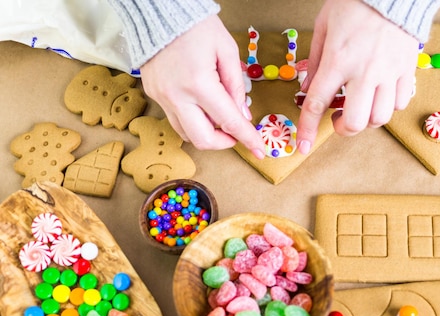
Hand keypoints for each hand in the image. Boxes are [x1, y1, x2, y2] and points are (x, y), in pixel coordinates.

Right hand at [140, 15, 264, 158]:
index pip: (228, 121)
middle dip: (224, 143)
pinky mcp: (153, 95)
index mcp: (199, 83)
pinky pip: (175, 119)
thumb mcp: (227, 50)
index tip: (259, 150)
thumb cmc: (197, 26)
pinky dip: (192, 120)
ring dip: (207, 133)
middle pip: (202, 140)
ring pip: (186, 134)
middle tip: (236, 134)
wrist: (159, 12)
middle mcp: (177, 96)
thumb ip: (236, 86)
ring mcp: (162, 97)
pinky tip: (201, 107)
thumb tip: (243, 115)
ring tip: (218, 117)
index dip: (247, 138)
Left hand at [297, 0, 419, 154]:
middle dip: (343, 130)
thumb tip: (309, 88)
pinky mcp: (407, 70)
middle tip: (338, 121)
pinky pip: (399, 103)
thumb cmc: (354, 4)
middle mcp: (364, 71)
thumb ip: (315, 60)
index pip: (317, 103)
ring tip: (359, 108)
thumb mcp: (323, 26)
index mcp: (337, 59)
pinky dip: (388, 107)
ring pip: (379, 118)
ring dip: (366, 120)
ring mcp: (389, 72)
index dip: (307, 129)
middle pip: (356, 122)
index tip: (303, 145)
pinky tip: (380, 96)